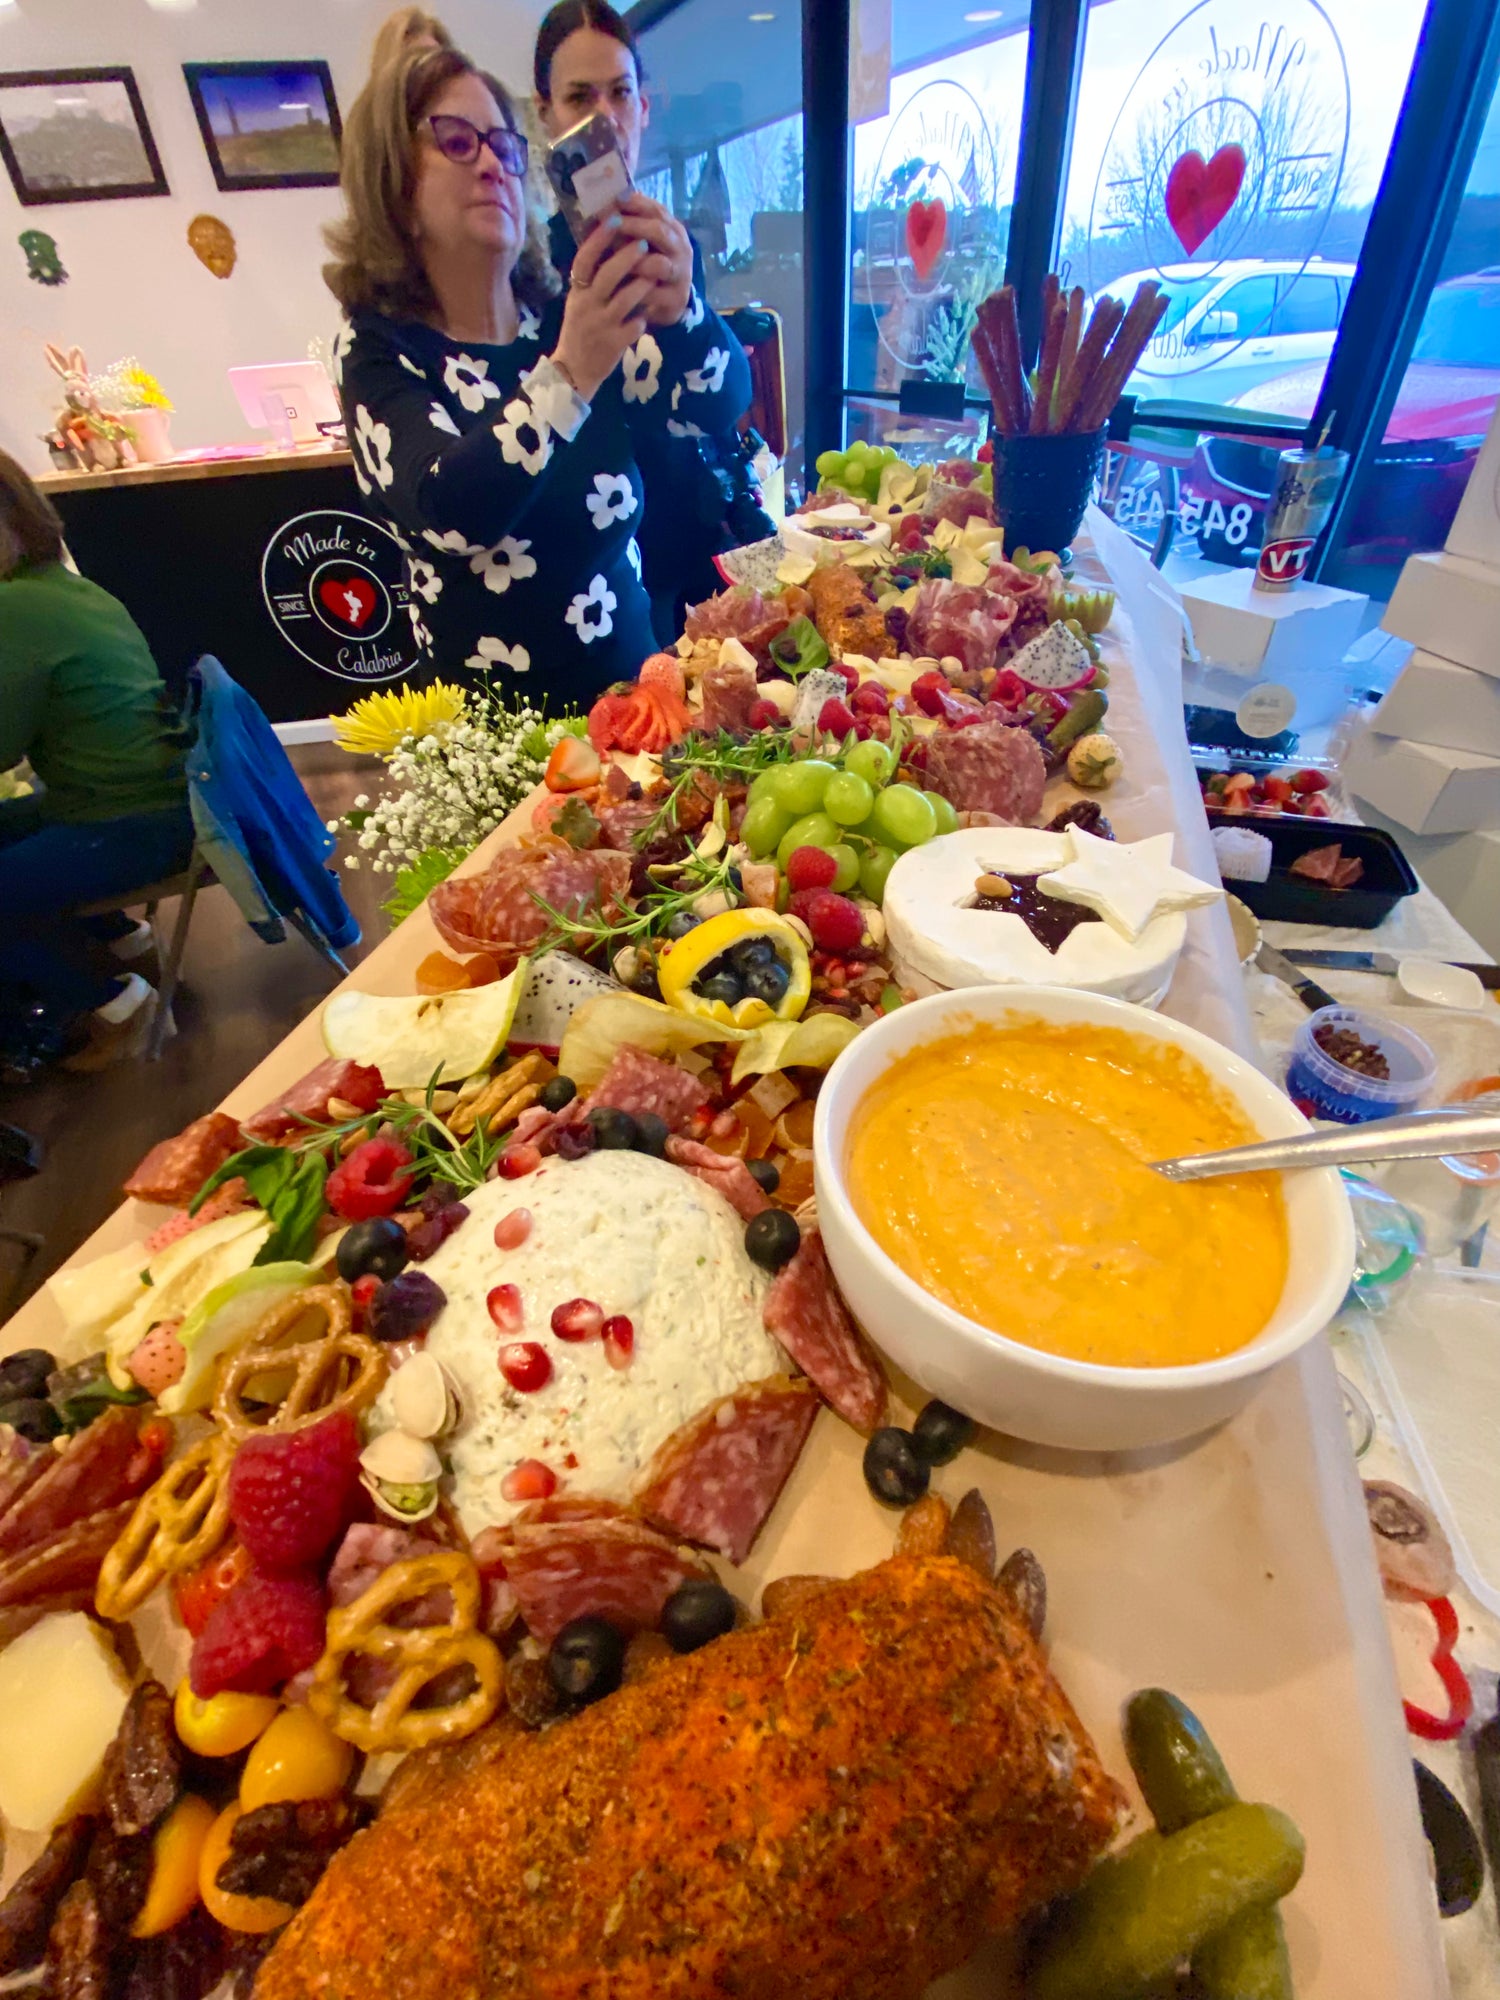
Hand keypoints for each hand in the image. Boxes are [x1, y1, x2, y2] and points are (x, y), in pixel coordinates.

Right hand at [552, 220, 656, 400]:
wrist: (574, 370)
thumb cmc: (580, 328)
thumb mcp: (579, 300)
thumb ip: (591, 276)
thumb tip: (605, 240)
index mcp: (577, 291)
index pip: (585, 259)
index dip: (599, 238)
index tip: (614, 218)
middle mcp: (587, 306)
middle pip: (608, 275)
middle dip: (628, 256)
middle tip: (644, 242)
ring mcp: (601, 325)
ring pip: (626, 299)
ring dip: (643, 283)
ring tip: (656, 273)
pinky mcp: (614, 344)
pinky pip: (635, 326)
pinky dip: (644, 317)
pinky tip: (649, 313)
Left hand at [613, 192, 693, 326]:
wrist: (668, 304)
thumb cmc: (650, 268)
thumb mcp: (644, 242)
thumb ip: (630, 225)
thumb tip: (604, 203)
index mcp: (674, 230)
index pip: (656, 210)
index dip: (635, 203)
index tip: (613, 200)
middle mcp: (681, 249)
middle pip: (659, 231)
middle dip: (632, 225)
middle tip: (610, 223)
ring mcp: (680, 275)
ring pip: (658, 263)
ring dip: (633, 260)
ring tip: (612, 258)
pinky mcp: (675, 299)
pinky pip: (652, 292)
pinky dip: (633, 289)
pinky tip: (616, 286)